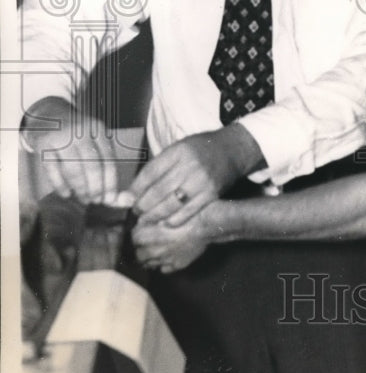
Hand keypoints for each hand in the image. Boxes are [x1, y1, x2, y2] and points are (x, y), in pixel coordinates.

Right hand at [22, 97, 121, 205]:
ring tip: (84, 199)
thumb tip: (117, 194)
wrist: (49, 113)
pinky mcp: (44, 144)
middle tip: (96, 201)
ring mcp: (61, 137)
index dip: (110, 182)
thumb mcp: (94, 137)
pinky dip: (60, 185)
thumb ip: (104, 160)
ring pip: (74, 169)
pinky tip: (66, 194)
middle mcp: (81, 132)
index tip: (110, 198)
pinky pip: (53, 170)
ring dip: (80, 189)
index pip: (109, 160)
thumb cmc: (77, 132)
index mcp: (98, 129)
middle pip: (93, 166)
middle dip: (96, 188)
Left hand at [129, 123, 262, 226]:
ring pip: (171, 204)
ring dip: (155, 215)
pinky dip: (174, 220)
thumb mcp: (178, 150)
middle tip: (135, 213)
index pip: (150, 173)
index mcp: (178, 151)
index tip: (127, 200)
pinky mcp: (211, 194)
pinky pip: (188, 211)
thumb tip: (130, 193)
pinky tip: (166, 223)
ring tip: (147, 220)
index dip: (136, 189)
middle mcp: (189, 165)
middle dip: (143, 205)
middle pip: (158, 191)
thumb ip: (156, 168)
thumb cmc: (200, 150)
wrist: (232, 151)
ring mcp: (202, 180)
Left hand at [132, 203, 216, 272]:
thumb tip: (141, 222)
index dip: (137, 234)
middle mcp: (151, 251)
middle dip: (141, 249)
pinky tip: (168, 256)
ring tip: (157, 250)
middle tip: (148, 242)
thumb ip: (149, 219)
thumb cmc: (185, 215)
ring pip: (149, 264)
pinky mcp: (175, 266)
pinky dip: (163, 264)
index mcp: (144, 236)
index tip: (142, 231)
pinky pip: (163, 269)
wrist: (204, 227)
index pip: (132, 238)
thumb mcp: (164, 212)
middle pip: (138, 254)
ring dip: (150, 258)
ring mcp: (163, 260)